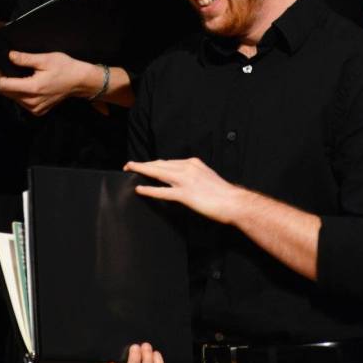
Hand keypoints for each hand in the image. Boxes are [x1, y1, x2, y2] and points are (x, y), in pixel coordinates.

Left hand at [0, 50, 94, 115]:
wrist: (80, 82)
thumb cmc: (65, 68)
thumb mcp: (46, 59)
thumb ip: (26, 59)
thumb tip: (9, 55)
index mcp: (32, 89)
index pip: (3, 85)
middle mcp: (31, 102)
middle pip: (5, 92)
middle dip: (0, 78)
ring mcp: (35, 109)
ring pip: (12, 98)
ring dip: (8, 86)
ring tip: (9, 72)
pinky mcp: (38, 111)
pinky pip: (21, 102)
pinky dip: (17, 92)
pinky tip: (21, 82)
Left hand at [124, 157, 242, 224]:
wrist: (233, 201)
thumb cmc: (222, 193)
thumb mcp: (206, 176)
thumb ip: (193, 175)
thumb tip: (181, 179)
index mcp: (193, 163)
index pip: (168, 161)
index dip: (154, 163)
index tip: (145, 165)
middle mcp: (187, 168)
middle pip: (159, 164)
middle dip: (143, 164)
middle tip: (129, 164)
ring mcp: (185, 181)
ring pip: (158, 172)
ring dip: (142, 170)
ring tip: (130, 170)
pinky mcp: (185, 194)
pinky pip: (163, 191)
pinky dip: (150, 189)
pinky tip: (140, 189)